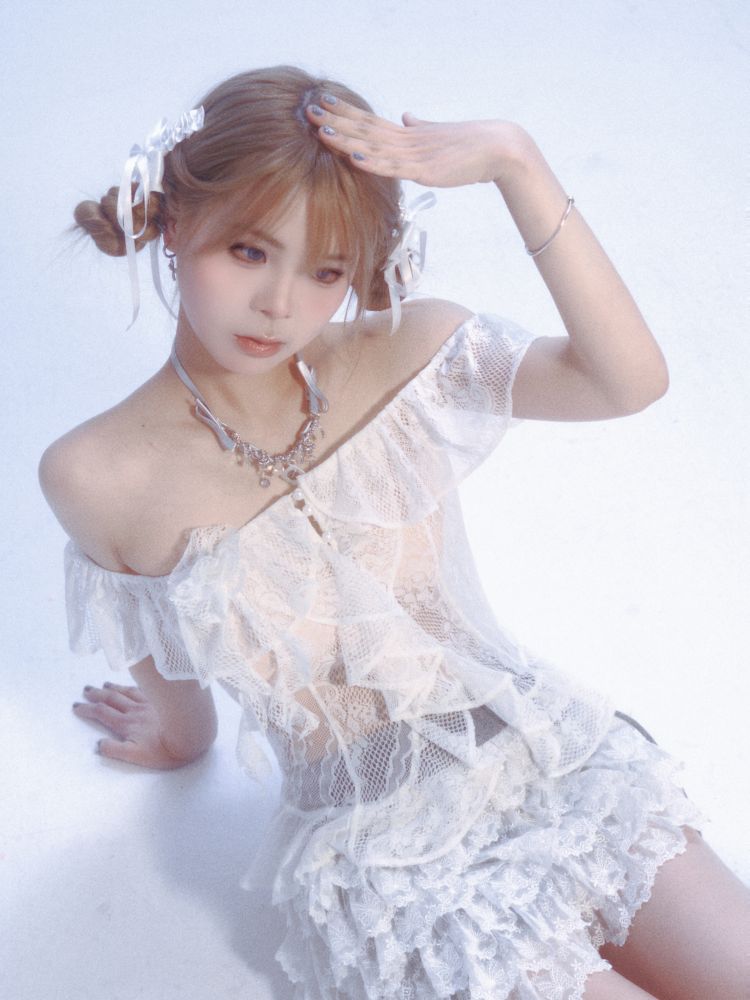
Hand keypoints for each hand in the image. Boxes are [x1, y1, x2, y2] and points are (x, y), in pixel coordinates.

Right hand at [72, 681, 199, 768]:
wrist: (192, 735)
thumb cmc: (165, 750)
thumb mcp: (136, 756)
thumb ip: (115, 750)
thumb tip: (97, 744)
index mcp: (127, 725)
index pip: (102, 714)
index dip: (87, 709)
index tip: (76, 706)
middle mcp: (136, 711)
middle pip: (112, 700)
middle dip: (97, 695)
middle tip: (85, 690)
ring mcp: (149, 703)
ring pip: (127, 692)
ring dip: (113, 688)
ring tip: (103, 684)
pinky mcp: (163, 701)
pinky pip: (144, 690)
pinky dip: (133, 686)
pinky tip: (133, 685)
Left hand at [305, 96, 534, 187]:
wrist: (498, 149)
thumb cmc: (470, 147)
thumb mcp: (437, 137)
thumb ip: (420, 129)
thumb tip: (407, 117)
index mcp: (408, 134)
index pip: (369, 120)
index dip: (344, 112)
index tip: (321, 102)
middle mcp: (406, 140)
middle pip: (364, 128)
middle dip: (335, 121)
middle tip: (307, 110)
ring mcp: (414, 155)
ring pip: (373, 145)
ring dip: (345, 139)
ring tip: (320, 131)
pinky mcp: (424, 171)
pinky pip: (392, 166)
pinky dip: (371, 161)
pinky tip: (353, 155)